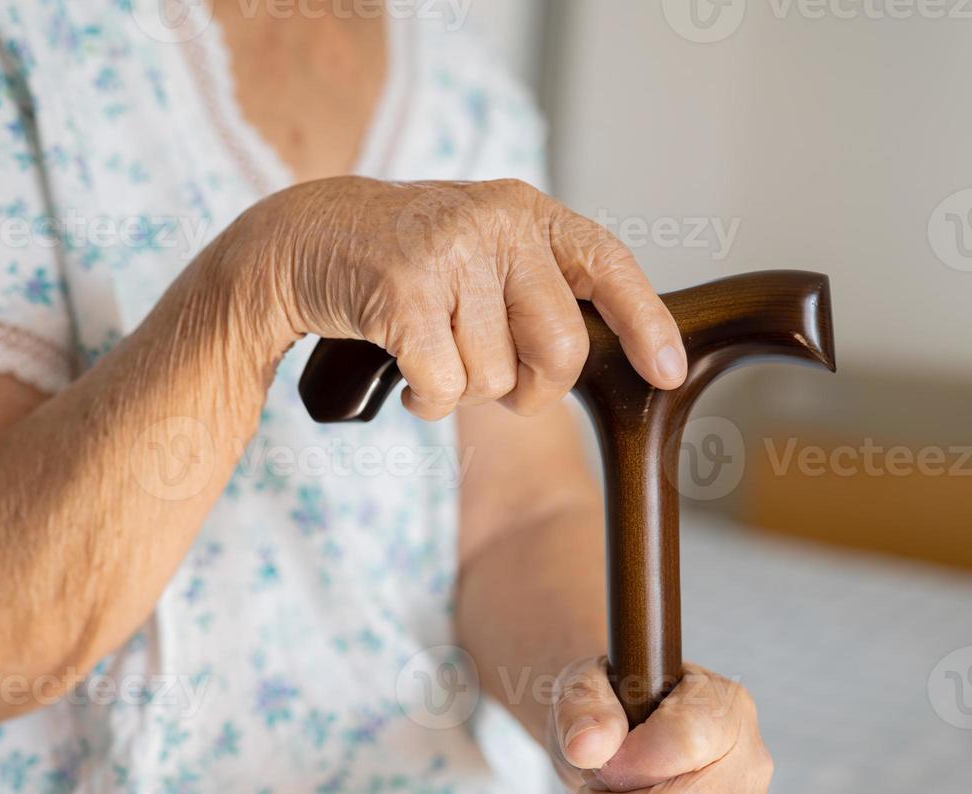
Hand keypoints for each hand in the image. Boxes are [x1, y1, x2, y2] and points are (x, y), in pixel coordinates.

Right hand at [234, 177, 687, 418]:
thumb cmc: (406, 262)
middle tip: (495, 378)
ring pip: (495, 378)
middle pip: (560, 350)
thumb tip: (609, 355)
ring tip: (432, 352)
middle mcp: (495, 224)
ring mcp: (449, 255)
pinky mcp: (402, 292)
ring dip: (463, 390)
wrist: (302, 239)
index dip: (646, 324)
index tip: (669, 375)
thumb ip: (538, 287)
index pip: (608, 265)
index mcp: (526, 212)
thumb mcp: (482, 253)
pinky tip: (409, 374)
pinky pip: (445, 390)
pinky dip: (427, 401)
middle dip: (531, 387)